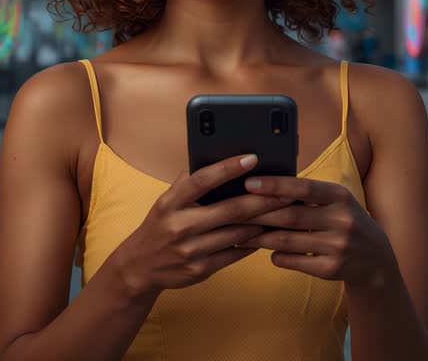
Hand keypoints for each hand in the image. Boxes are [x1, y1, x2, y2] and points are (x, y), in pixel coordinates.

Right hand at [106, 155, 294, 299]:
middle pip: (230, 210)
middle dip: (263, 200)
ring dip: (263, 222)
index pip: (201, 180)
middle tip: (287, 191)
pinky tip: (266, 233)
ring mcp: (190, 250)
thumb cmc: (160, 225)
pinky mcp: (200, 270)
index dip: (228, 168)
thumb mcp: (166, 201)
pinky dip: (253, 242)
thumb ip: (189, 183)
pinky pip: (235, 253)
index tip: (253, 158)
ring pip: (238, 233)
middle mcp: (180, 226)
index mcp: (170, 203)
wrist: (140, 267)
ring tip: (284, 211)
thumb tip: (220, 159)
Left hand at [238, 176, 396, 291]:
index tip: (248, 182)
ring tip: (241, 232)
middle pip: (290, 216)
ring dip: (260, 237)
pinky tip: (267, 251)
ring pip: (286, 241)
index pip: (303, 187)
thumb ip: (308, 194)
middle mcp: (342, 220)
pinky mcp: (331, 270)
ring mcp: (337, 247)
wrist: (375, 260)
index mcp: (341, 196)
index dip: (275, 185)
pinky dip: (276, 256)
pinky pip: (292, 261)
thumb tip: (265, 185)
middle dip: (258, 214)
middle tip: (231, 210)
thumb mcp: (336, 202)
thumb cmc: (343, 221)